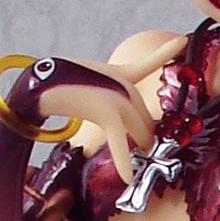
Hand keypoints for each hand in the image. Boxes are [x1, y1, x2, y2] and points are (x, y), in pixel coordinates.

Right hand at [40, 39, 179, 175]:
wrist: (38, 83)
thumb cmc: (60, 84)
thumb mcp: (92, 83)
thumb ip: (111, 96)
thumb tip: (123, 120)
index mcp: (120, 73)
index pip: (149, 61)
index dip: (166, 51)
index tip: (180, 41)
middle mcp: (123, 85)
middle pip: (145, 116)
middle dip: (146, 134)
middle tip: (145, 149)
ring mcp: (118, 98)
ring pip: (140, 131)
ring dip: (138, 146)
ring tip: (136, 162)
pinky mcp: (107, 114)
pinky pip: (119, 142)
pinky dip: (122, 161)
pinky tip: (128, 179)